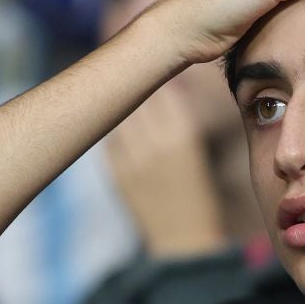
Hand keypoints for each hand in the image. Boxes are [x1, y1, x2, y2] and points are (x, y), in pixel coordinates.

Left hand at [105, 80, 226, 257]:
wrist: (183, 241)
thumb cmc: (197, 196)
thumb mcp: (195, 152)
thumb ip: (175, 122)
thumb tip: (163, 90)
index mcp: (183, 135)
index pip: (161, 88)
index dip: (155, 72)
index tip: (153, 62)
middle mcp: (155, 143)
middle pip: (134, 96)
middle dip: (130, 81)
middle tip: (128, 70)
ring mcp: (131, 159)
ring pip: (115, 115)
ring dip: (115, 103)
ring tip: (115, 94)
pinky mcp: (115, 175)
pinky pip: (107, 140)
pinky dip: (109, 129)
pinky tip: (112, 126)